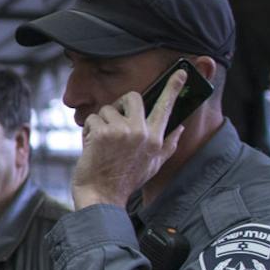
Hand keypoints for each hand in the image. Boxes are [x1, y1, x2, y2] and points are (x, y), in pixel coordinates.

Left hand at [71, 73, 185, 209]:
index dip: (173, 88)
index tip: (180, 72)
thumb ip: (168, 145)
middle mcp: (142, 132)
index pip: (166, 107)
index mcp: (156, 139)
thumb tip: (179, 128)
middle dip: (119, 105)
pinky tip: (92, 147)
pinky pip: (93, 119)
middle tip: (113, 122)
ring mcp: (123, 131)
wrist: (102, 197)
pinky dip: (88, 131)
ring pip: (107, 109)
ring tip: (101, 144)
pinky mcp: (104, 132)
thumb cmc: (125, 181)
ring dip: (100, 124)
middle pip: (132, 97)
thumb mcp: (153, 165)